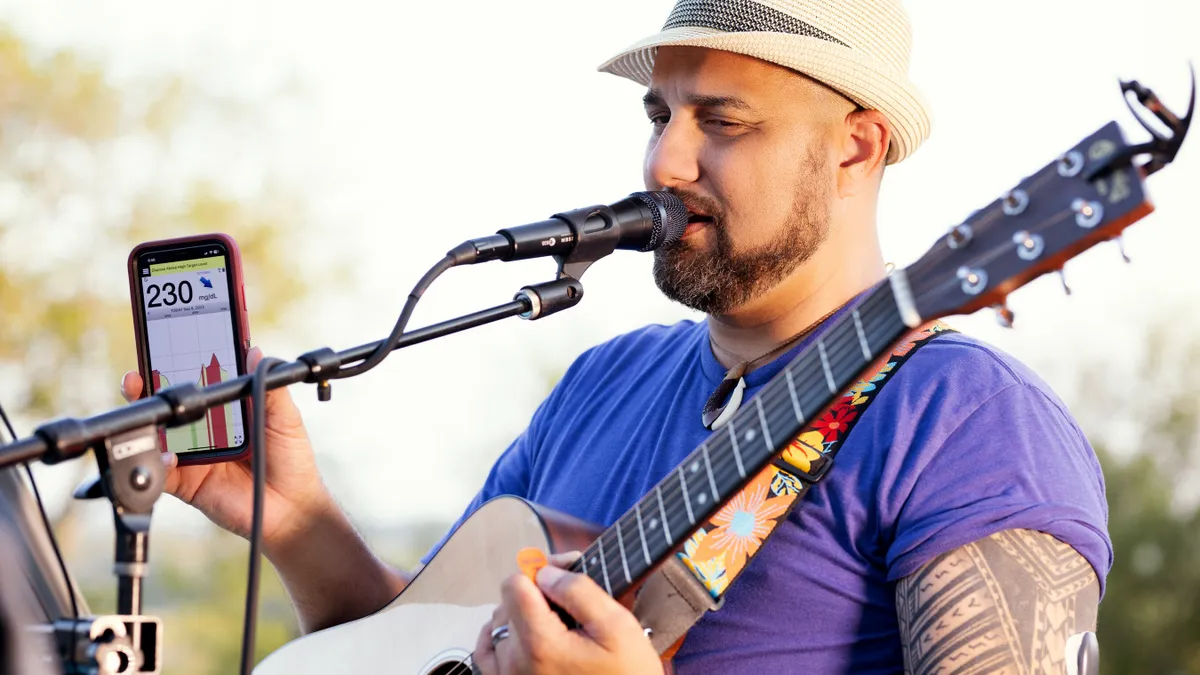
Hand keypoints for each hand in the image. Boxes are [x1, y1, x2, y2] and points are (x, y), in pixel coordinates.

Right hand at [121, 346, 331, 553]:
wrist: (291, 508)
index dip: (179, 367)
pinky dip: (157, 462)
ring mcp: (192, 455)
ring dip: (145, 422)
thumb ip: (269, 387)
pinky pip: (162, 471)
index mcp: (227, 410)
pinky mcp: (186, 482)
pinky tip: (165, 454)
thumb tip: (255, 351)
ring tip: (144, 408)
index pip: (197, 383)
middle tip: (138, 378)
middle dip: (147, 389)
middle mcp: (204, 430)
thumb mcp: (286, 418)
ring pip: (157, 435)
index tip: (165, 350)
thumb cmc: (292, 460)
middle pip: (169, 406)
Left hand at [474, 553, 662, 674]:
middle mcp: (514, 661)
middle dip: (538, 593)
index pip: (515, 584)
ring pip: (499, 623)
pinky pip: (486, 651)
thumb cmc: (626, 673)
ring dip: (522, 614)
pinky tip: (521, 633)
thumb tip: (544, 571)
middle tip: (571, 599)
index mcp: (539, 643)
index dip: (542, 571)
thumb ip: (578, 591)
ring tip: (555, 623)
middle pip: (509, 602)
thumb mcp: (616, 626)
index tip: (566, 575)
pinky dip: (499, 635)